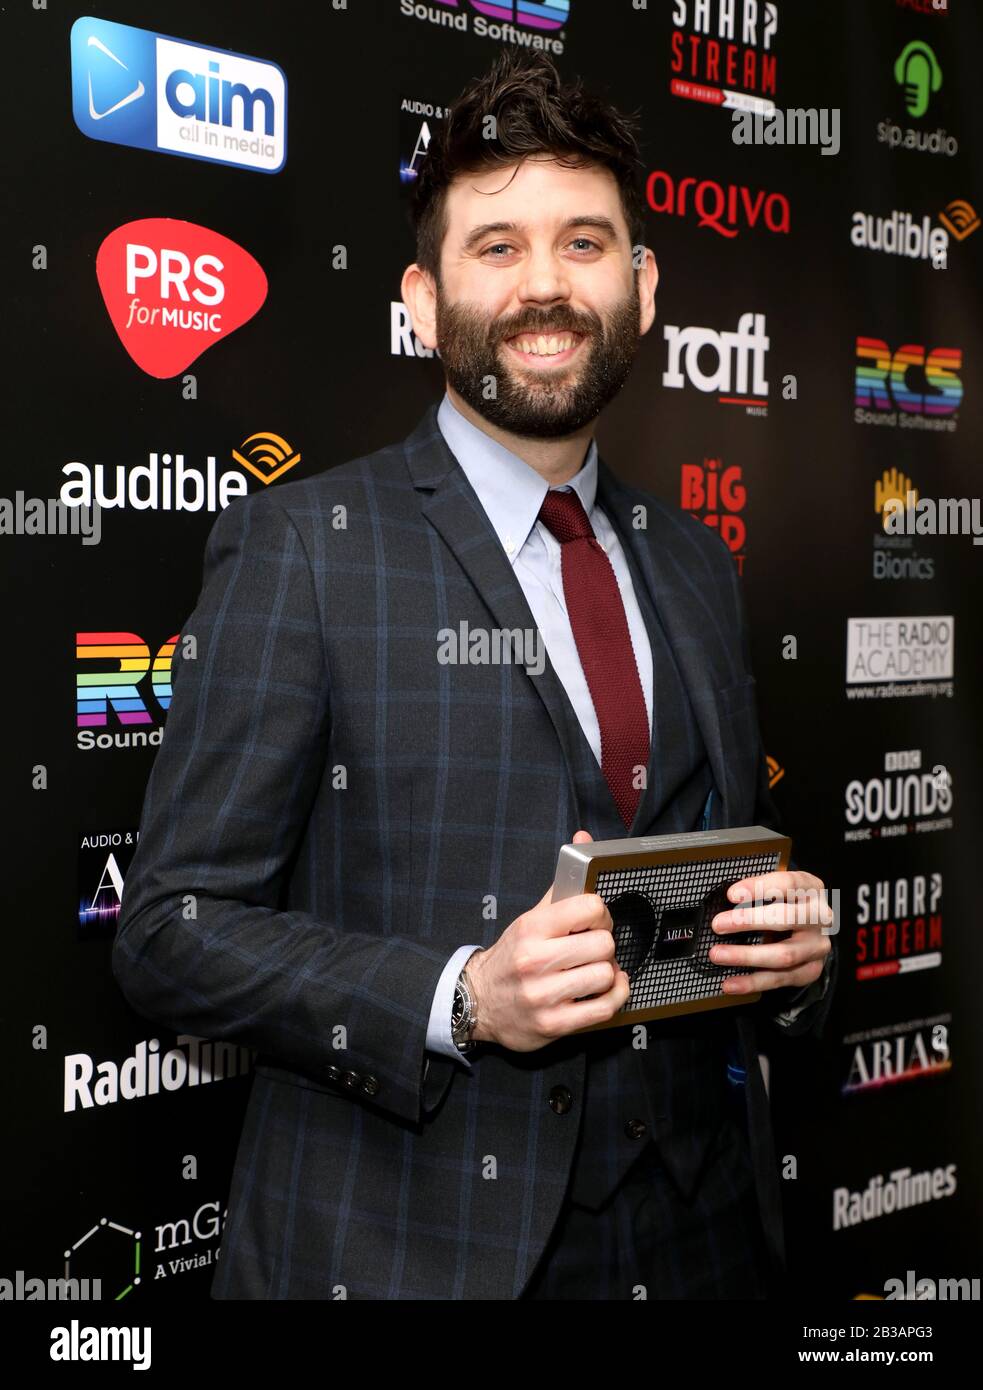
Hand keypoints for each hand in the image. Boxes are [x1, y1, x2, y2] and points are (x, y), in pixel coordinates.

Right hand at [466, 830, 629, 1050]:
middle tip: (594, 948)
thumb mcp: (530, 918)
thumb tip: (583, 840)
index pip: (589, 908)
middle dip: (604, 945)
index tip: (595, 921)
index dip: (601, 914)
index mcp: (532, 927)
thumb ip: (562, 884)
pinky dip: (615, 996)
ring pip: (606, 975)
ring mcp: (544, 995)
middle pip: (603, 943)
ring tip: (595, 970)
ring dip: (607, 973)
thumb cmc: (511, 957)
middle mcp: (535, 960)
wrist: (478, 1002)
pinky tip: (607, 989)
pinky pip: (604, 1009)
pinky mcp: (554, 1024)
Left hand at [709, 870, 832, 995]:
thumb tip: (727, 899)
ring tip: (718, 954)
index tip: (732, 894)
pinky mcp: (811, 970)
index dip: (760, 887)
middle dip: (748, 921)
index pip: (789, 884)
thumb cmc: (788, 904)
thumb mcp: (779, 890)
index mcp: (811, 889)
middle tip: (719, 924)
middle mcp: (820, 917)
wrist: (811, 932)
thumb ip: (758, 892)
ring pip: (784, 954)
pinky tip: (731, 983)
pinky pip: (780, 979)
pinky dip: (752, 982)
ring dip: (746, 955)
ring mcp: (817, 946)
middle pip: (787, 918)